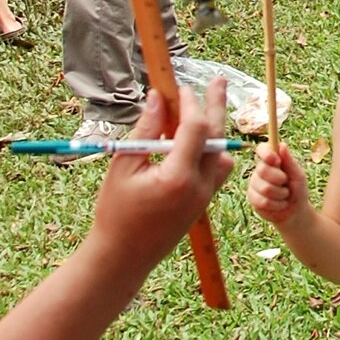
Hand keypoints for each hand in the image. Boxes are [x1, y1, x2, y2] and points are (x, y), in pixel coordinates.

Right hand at [89, 78, 232, 278]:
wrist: (123, 257)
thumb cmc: (116, 212)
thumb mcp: (123, 166)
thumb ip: (145, 130)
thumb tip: (158, 98)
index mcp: (178, 177)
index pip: (196, 128)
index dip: (190, 104)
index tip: (180, 89)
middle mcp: (199, 186)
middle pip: (218, 137)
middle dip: (218, 106)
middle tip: (220, 81)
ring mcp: (205, 196)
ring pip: (223, 153)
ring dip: (216, 130)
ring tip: (207, 108)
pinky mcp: (205, 203)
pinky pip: (219, 170)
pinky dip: (214, 151)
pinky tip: (198, 142)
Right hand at [247, 141, 309, 226]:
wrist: (295, 212)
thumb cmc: (298, 189)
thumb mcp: (298, 175)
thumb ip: (290, 161)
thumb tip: (282, 145)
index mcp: (272, 161)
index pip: (262, 149)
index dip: (266, 153)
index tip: (276, 160)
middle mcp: (260, 170)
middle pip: (262, 169)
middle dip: (279, 178)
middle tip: (286, 182)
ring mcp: (254, 184)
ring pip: (264, 188)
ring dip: (280, 194)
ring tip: (285, 195)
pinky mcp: (252, 198)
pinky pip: (262, 201)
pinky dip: (276, 204)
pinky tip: (279, 204)